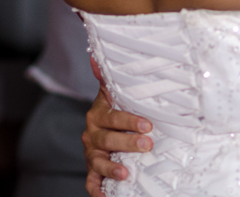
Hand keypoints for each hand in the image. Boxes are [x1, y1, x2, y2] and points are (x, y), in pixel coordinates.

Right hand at [83, 58, 152, 196]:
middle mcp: (93, 134)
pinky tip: (106, 196)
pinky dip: (97, 190)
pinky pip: (91, 182)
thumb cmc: (116, 108)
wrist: (104, 126)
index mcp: (98, 114)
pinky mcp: (92, 170)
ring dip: (111, 168)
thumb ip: (107, 77)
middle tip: (147, 145)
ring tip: (125, 172)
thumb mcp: (112, 92)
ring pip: (98, 162)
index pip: (113, 117)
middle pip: (107, 140)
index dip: (129, 121)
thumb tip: (94, 56)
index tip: (147, 125)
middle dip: (127, 143)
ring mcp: (92, 153)